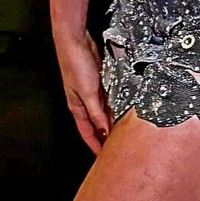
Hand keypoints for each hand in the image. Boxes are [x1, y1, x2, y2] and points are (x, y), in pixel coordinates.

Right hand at [53, 29, 113, 154]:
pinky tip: (123, 107)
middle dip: (105, 135)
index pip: (87, 133)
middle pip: (96, 123)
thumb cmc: (75, 64)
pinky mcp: (98, 80)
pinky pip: (108, 97)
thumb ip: (97, 112)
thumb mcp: (88, 93)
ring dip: (112, 119)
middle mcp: (84, 101)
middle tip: (118, 145)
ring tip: (124, 129)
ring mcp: (91, 91)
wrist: (75, 42)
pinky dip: (115, 104)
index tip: (104, 159)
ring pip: (103, 111)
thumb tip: (104, 131)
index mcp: (77, 108)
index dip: (95, 146)